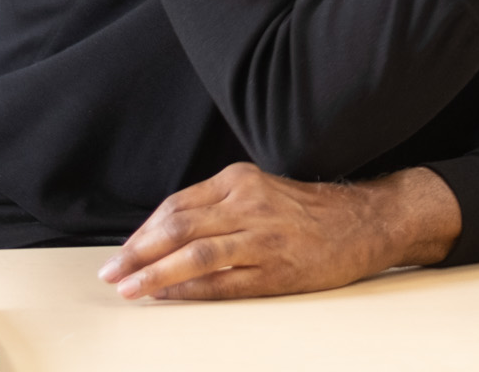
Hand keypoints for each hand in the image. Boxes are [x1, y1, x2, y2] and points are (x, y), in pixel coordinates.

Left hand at [98, 163, 460, 300]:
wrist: (366, 221)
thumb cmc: (309, 211)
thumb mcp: (261, 190)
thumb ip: (218, 206)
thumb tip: (166, 234)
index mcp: (239, 180)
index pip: (176, 206)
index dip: (143, 232)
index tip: (123, 253)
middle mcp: (248, 204)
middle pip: (177, 228)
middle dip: (137, 254)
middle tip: (111, 273)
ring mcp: (263, 238)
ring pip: (194, 255)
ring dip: (154, 274)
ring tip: (130, 289)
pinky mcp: (277, 270)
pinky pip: (224, 283)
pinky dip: (191, 291)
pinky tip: (171, 298)